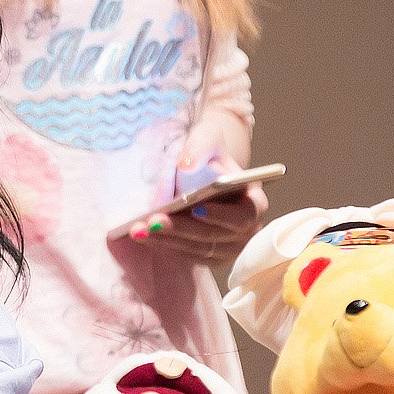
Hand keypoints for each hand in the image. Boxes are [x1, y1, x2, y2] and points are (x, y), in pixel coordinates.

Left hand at [127, 154, 266, 266]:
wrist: (199, 167)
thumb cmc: (208, 153)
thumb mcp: (206, 138)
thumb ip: (199, 148)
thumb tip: (187, 165)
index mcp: (253, 202)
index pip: (242, 216)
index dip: (220, 216)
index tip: (195, 209)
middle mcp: (245, 230)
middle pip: (213, 237)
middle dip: (181, 229)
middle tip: (154, 220)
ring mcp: (227, 247)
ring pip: (196, 249)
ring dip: (166, 240)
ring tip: (140, 229)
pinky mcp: (207, 255)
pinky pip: (185, 255)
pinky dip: (163, 245)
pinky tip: (141, 234)